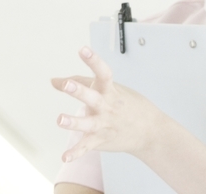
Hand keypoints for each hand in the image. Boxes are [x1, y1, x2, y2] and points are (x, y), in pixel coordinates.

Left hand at [51, 46, 164, 161]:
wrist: (151, 132)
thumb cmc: (126, 104)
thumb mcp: (110, 89)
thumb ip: (82, 82)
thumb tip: (54, 81)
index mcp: (111, 91)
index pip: (103, 73)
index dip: (93, 60)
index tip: (83, 49)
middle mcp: (107, 107)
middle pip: (92, 97)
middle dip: (79, 90)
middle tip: (66, 85)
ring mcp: (104, 125)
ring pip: (88, 124)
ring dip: (74, 122)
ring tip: (60, 119)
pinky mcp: (101, 140)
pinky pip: (87, 147)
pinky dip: (76, 153)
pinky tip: (64, 156)